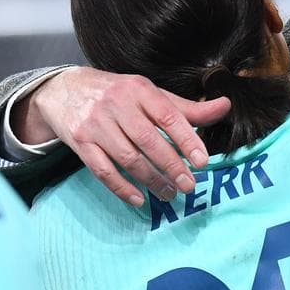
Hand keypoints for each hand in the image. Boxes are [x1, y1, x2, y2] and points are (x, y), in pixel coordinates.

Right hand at [17, 67, 231, 204]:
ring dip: (151, 180)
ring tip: (169, 194)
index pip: (168, 116)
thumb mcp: (151, 94)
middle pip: (148, 140)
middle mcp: (117, 104)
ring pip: (128, 158)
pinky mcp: (80, 142)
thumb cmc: (118, 94)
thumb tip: (225, 106)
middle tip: (189, 185)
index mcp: (139, 90)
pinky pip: (102, 170)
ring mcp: (96, 124)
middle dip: (171, 166)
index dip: (187, 139)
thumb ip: (186, 107)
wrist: (64, 90)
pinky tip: (139, 199)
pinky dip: (121, 187)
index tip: (202, 161)